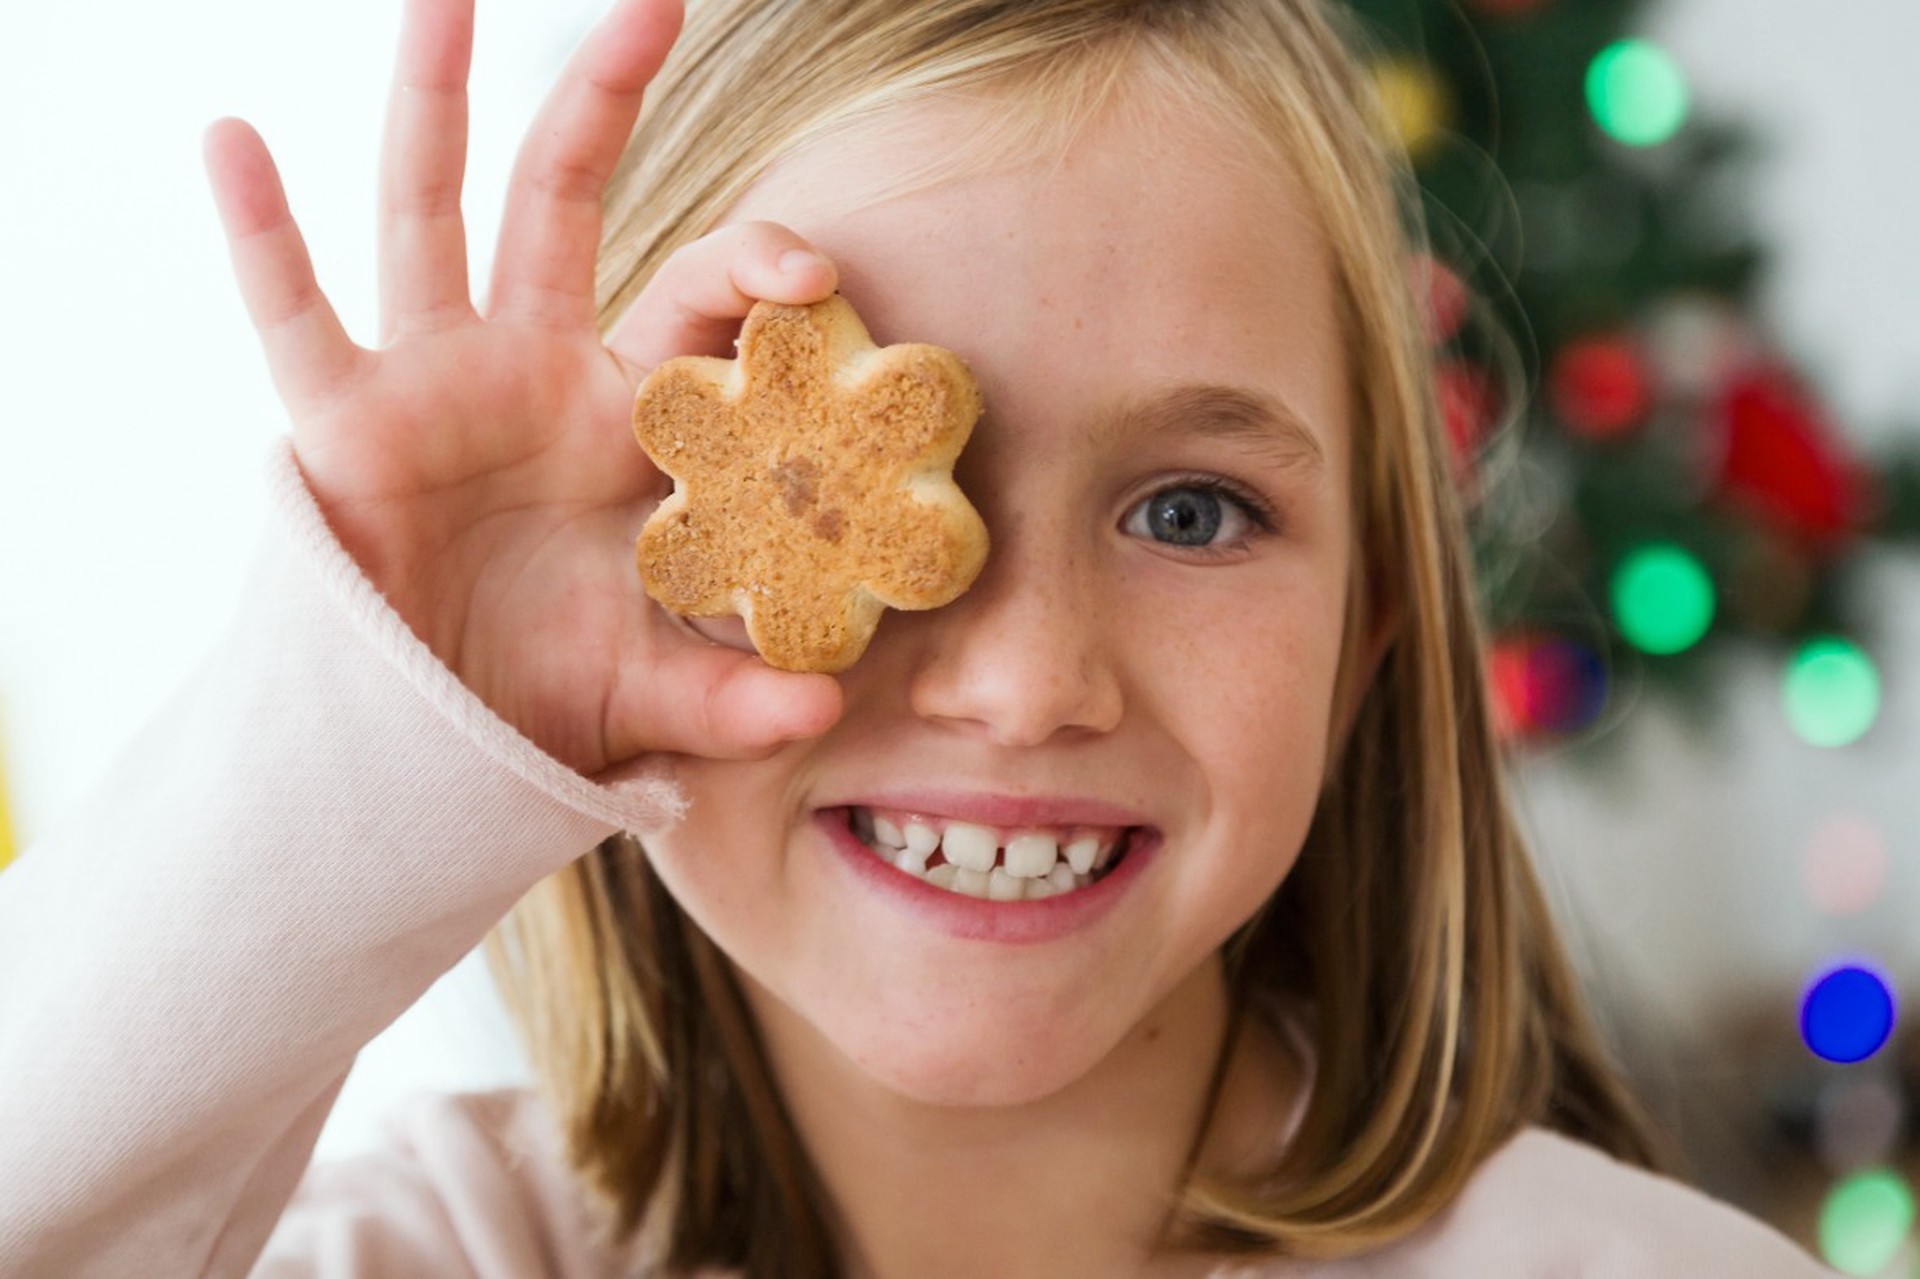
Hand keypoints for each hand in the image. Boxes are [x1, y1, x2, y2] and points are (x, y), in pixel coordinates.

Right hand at [201, 0, 843, 776]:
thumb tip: (823, 713)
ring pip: (430, 216)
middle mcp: (532, 371)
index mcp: (625, 416)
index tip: (818, 275)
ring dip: (433, 106)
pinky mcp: (345, 424)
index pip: (697, 303)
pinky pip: (295, 319)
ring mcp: (434, 383)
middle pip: (564, 204)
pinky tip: (234, 138)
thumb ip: (734, 694)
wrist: (435, 739)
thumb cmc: (551, 692)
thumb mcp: (653, 691)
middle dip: (602, 104)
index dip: (755, 272)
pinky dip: (260, 236)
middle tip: (657, 5)